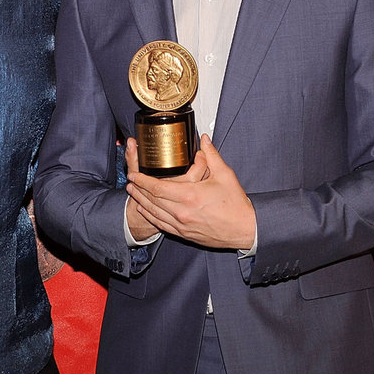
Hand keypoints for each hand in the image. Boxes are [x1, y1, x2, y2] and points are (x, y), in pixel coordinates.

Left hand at [126, 135, 255, 249]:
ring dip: (141, 202)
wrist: (244, 229)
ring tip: (133, 193)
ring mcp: (182, 225)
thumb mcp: (224, 174)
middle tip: (130, 181)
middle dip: (138, 189)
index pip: (157, 187)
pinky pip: (162, 225)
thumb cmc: (236, 204)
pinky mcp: (185, 234)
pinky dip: (151, 216)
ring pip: (154, 213)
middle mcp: (182, 212)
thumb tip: (204, 140)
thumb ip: (211, 155)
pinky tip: (145, 210)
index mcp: (189, 196)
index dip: (142, 180)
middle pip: (151, 200)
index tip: (133, 174)